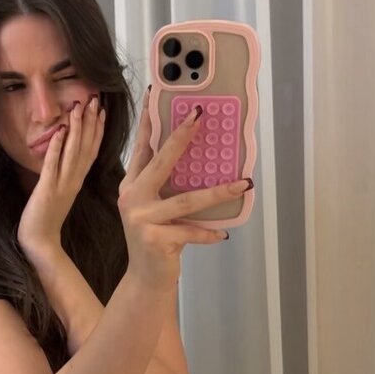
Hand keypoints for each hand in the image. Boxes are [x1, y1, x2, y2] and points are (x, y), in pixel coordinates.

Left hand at [17, 95, 105, 256]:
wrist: (40, 243)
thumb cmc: (46, 219)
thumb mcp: (59, 193)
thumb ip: (64, 175)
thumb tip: (65, 157)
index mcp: (77, 181)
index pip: (91, 151)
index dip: (97, 130)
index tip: (101, 110)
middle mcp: (73, 181)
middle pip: (86, 147)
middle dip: (91, 122)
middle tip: (95, 99)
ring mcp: (61, 185)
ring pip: (73, 153)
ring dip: (77, 129)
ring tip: (79, 106)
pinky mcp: (47, 190)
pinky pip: (53, 165)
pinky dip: (57, 148)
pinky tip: (60, 131)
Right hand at [118, 87, 250, 289]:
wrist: (146, 279)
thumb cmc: (156, 238)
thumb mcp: (155, 207)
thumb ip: (168, 185)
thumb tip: (202, 158)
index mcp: (132, 185)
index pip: (142, 147)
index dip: (149, 120)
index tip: (157, 94)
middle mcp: (132, 198)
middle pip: (161, 162)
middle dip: (181, 137)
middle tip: (200, 116)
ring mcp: (142, 219)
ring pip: (186, 200)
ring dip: (218, 192)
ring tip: (242, 183)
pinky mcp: (156, 241)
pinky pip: (191, 232)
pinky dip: (209, 233)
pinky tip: (223, 234)